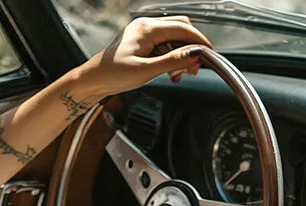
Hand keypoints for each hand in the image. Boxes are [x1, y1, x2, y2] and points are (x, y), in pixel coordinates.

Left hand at [82, 17, 211, 95]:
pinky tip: (170, 72)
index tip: (210, 54)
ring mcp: (144, 33)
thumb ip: (172, 61)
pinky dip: (172, 58)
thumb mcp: (146, 71)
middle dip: (191, 48)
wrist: (94, 79)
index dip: (198, 41)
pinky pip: (165, 45)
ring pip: (174, 38)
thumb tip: (193, 55)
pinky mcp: (142, 43)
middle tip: (195, 69)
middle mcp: (146, 26)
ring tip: (179, 75)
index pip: (182, 29)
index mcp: (147, 29)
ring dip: (181, 56)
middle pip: (180, 29)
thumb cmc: (114, 74)